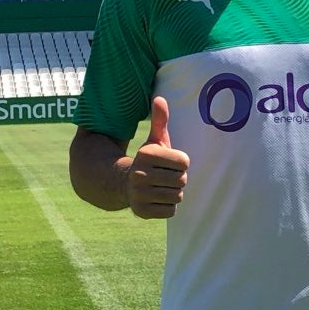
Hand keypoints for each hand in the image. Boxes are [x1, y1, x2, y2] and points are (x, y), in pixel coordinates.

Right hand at [126, 97, 189, 218]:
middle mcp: (140, 174)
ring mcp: (139, 194)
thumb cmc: (148, 161)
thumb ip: (160, 120)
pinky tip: (156, 199)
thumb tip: (159, 98)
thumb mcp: (154, 141)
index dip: (181, 163)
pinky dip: (167, 206)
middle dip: (178, 178)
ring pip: (177, 196)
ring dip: (173, 192)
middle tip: (165, 176)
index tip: (169, 163)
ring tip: (160, 187)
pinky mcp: (141, 211)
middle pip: (182, 180)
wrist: (124, 183)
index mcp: (146, 154)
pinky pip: (170, 211)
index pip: (184, 162)